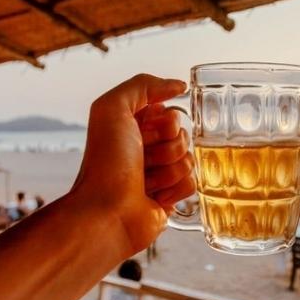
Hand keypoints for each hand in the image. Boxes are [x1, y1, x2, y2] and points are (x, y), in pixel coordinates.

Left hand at [72, 74, 195, 254]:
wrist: (108, 214)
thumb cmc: (106, 164)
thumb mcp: (112, 108)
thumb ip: (143, 85)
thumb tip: (179, 86)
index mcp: (132, 127)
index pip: (170, 113)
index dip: (163, 123)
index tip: (143, 134)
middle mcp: (145, 148)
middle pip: (183, 135)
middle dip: (168, 147)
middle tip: (144, 160)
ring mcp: (159, 174)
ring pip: (190, 159)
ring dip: (170, 170)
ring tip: (146, 181)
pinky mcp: (170, 197)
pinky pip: (193, 183)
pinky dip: (176, 189)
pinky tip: (155, 196)